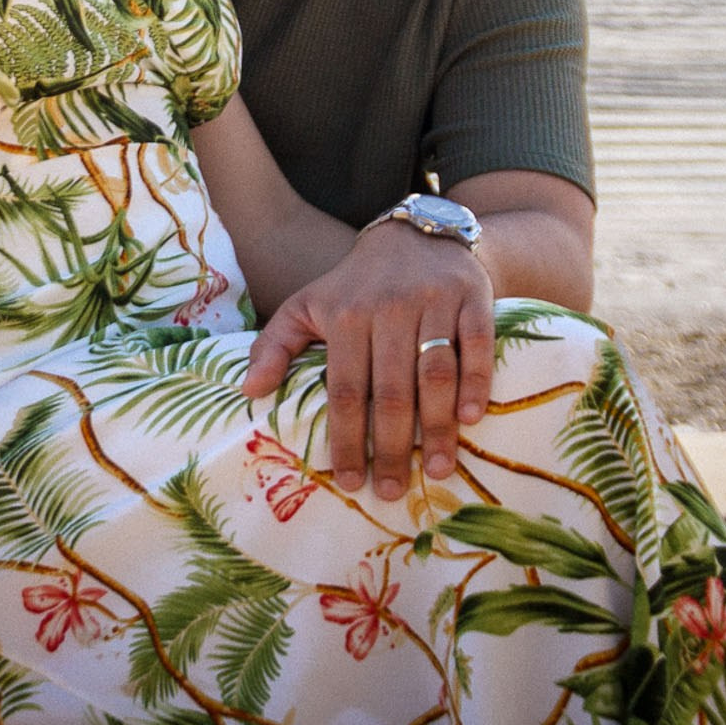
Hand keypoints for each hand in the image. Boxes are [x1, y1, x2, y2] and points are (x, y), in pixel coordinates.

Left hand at [240, 224, 493, 499]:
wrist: (418, 233)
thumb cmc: (356, 284)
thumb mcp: (307, 304)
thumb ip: (274, 346)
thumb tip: (248, 392)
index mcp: (347, 315)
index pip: (346, 389)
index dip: (348, 439)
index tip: (350, 482)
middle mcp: (391, 308)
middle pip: (392, 390)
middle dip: (393, 447)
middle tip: (394, 491)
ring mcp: (435, 302)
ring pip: (436, 373)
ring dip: (438, 427)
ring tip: (438, 471)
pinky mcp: (473, 298)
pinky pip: (477, 345)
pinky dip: (476, 382)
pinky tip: (471, 420)